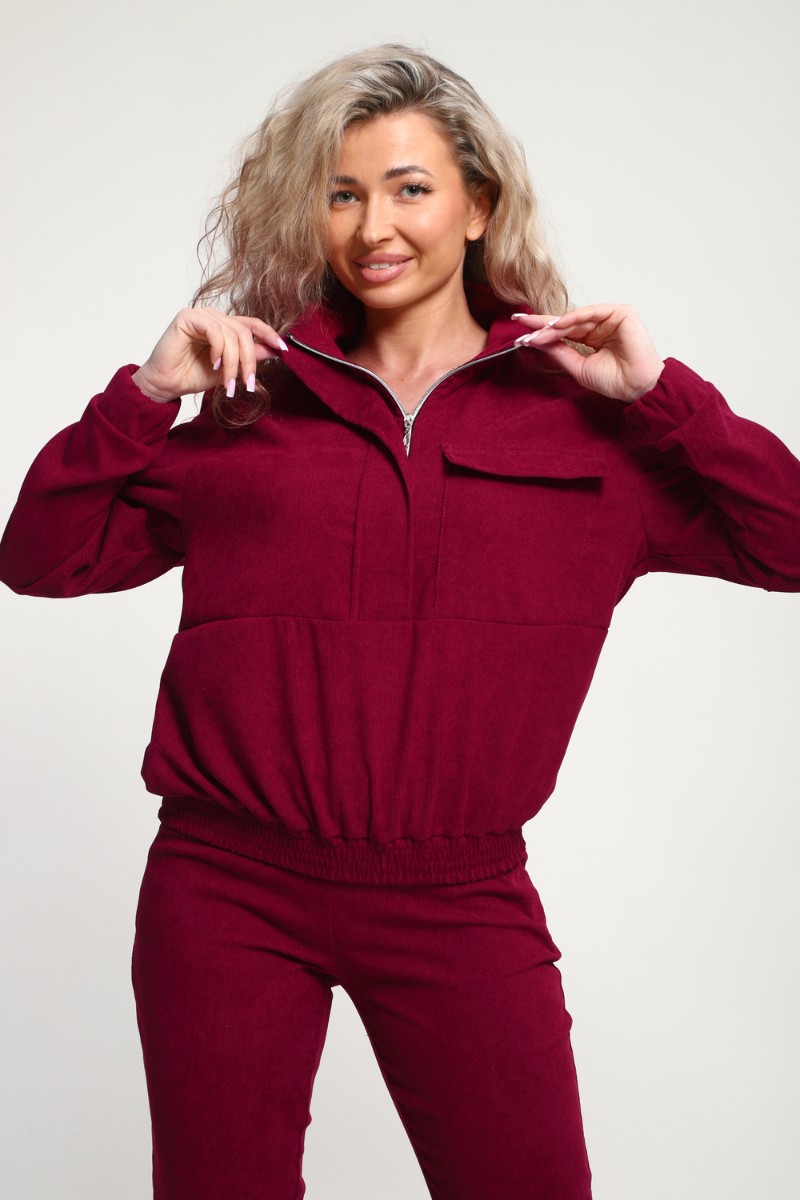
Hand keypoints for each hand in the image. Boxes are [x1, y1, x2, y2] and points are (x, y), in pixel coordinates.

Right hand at [131, 307, 287, 402]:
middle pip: (245, 332)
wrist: (167, 384)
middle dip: (250, 360)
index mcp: (225, 326)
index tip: (284, 349)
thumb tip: (275, 350)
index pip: (253, 325)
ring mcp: (201, 315)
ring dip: (233, 362)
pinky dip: (219, 350)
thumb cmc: (193, 375)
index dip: (270, 335)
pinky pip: (215, 330)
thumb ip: (250, 358)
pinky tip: (214, 363)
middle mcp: (214, 317)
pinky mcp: (188, 317)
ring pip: (231, 334)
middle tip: (248, 383)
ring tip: (227, 382)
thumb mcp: (229, 369)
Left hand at [512, 303, 664, 403]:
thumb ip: (560, 352)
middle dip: (542, 325)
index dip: (542, 332)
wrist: (635, 387)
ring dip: (554, 325)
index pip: (563, 332)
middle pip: (566, 322)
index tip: (521, 334)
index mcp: (592, 338)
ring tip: (536, 332)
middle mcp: (600, 326)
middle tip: (520, 324)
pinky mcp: (621, 313)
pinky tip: (557, 325)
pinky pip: (592, 312)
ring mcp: (610, 318)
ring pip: (576, 318)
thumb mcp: (578, 367)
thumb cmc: (614, 380)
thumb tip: (537, 341)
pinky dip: (573, 318)